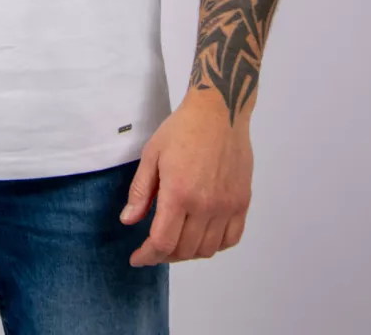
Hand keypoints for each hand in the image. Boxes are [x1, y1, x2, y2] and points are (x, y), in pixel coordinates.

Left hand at [119, 93, 253, 264]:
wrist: (219, 112)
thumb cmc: (181, 129)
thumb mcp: (152, 154)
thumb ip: (140, 191)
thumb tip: (128, 221)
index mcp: (179, 193)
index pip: (162, 242)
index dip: (147, 256)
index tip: (138, 258)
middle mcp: (206, 206)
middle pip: (184, 250)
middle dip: (164, 254)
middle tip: (153, 246)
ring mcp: (227, 206)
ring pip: (207, 250)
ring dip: (188, 252)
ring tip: (176, 240)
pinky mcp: (242, 202)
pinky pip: (230, 239)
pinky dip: (215, 245)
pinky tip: (202, 235)